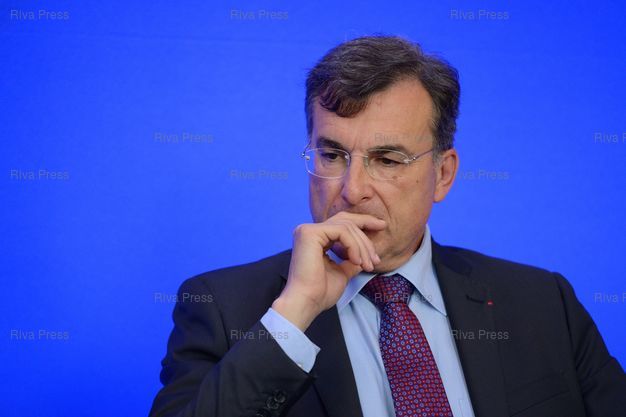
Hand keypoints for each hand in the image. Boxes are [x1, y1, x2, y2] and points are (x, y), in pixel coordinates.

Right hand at [272, 212, 385, 330]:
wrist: (307, 302)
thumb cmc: (321, 292)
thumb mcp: (342, 273)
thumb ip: (351, 261)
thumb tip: (364, 256)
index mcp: (314, 239)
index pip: (341, 224)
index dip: (362, 222)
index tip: (381, 227)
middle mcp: (308, 231)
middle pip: (344, 220)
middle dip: (366, 224)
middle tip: (381, 233)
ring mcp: (308, 230)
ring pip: (346, 227)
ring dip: (362, 246)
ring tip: (368, 264)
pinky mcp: (309, 233)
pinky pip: (341, 232)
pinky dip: (354, 246)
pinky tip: (357, 261)